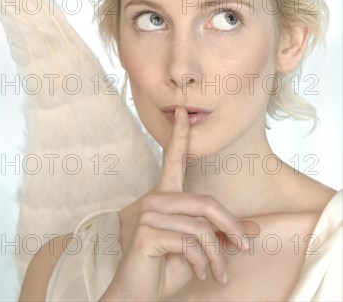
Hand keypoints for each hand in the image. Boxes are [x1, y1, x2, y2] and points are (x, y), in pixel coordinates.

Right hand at [100, 106, 256, 300]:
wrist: (140, 295)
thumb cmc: (167, 269)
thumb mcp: (202, 250)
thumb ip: (222, 235)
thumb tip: (253, 228)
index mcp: (166, 196)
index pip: (173, 158)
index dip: (179, 134)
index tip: (182, 111)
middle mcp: (156, 199)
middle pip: (206, 202)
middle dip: (231, 226)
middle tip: (246, 247)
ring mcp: (150, 214)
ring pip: (201, 227)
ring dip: (216, 255)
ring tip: (217, 274)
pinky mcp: (148, 232)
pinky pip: (189, 242)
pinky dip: (202, 262)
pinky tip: (199, 273)